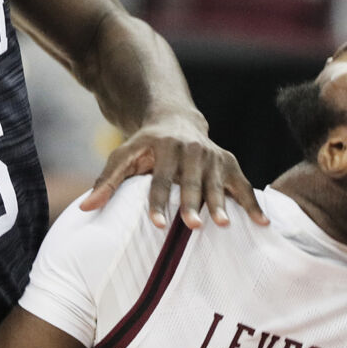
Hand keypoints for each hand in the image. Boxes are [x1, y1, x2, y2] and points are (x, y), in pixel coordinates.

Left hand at [78, 112, 266, 228]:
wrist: (176, 120)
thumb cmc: (145, 146)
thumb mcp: (122, 156)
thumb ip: (106, 182)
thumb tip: (84, 208)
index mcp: (163, 147)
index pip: (159, 179)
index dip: (158, 201)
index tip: (157, 224)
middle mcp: (191, 149)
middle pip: (191, 181)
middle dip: (192, 203)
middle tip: (194, 226)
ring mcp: (213, 155)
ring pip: (217, 182)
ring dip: (222, 203)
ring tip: (224, 224)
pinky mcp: (229, 161)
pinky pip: (242, 184)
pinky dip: (252, 202)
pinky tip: (262, 222)